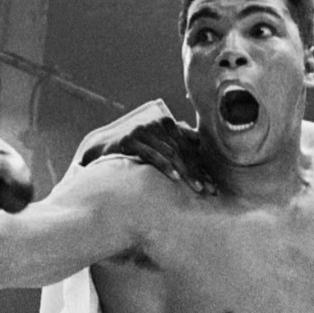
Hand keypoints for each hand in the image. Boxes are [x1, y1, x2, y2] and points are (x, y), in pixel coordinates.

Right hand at [82, 118, 215, 194]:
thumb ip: (176, 141)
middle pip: (182, 150)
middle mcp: (156, 122)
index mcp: (166, 122)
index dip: (201, 165)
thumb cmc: (134, 147)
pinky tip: (175, 178)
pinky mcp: (129, 139)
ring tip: (197, 188)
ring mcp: (142, 129)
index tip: (212, 183)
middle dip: (197, 172)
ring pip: (170, 153)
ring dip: (186, 172)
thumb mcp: (157, 142)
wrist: (101, 147)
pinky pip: (151, 154)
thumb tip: (199, 142)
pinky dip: (164, 166)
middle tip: (208, 190)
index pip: (188, 146)